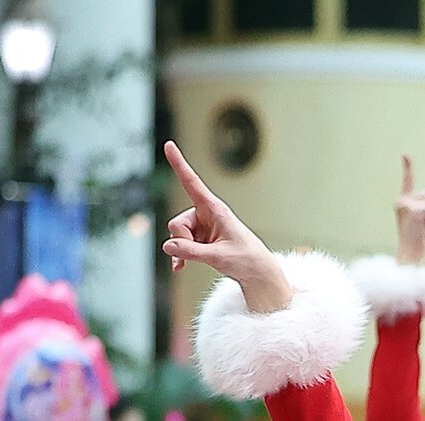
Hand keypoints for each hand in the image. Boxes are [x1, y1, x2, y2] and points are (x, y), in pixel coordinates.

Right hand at [162, 140, 292, 313]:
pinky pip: (180, 244)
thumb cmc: (245, 259)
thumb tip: (168, 246)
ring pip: (177, 235)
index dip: (179, 165)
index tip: (168, 145)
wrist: (256, 272)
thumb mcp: (218, 257)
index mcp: (215, 209)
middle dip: (182, 241)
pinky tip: (179, 268)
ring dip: (181, 251)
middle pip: (178, 223)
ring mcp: (202, 227)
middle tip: (197, 255)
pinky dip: (179, 256)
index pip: (192, 183)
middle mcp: (206, 214)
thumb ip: (191, 252)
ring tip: (190, 264)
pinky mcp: (200, 239)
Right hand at [395, 154, 424, 266]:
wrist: (411, 256)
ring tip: (422, 229)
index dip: (408, 167)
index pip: (408, 181)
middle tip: (423, 227)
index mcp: (405, 202)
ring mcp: (405, 204)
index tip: (405, 154)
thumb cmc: (421, 240)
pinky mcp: (412, 209)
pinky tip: (422, 228)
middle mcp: (402, 201)